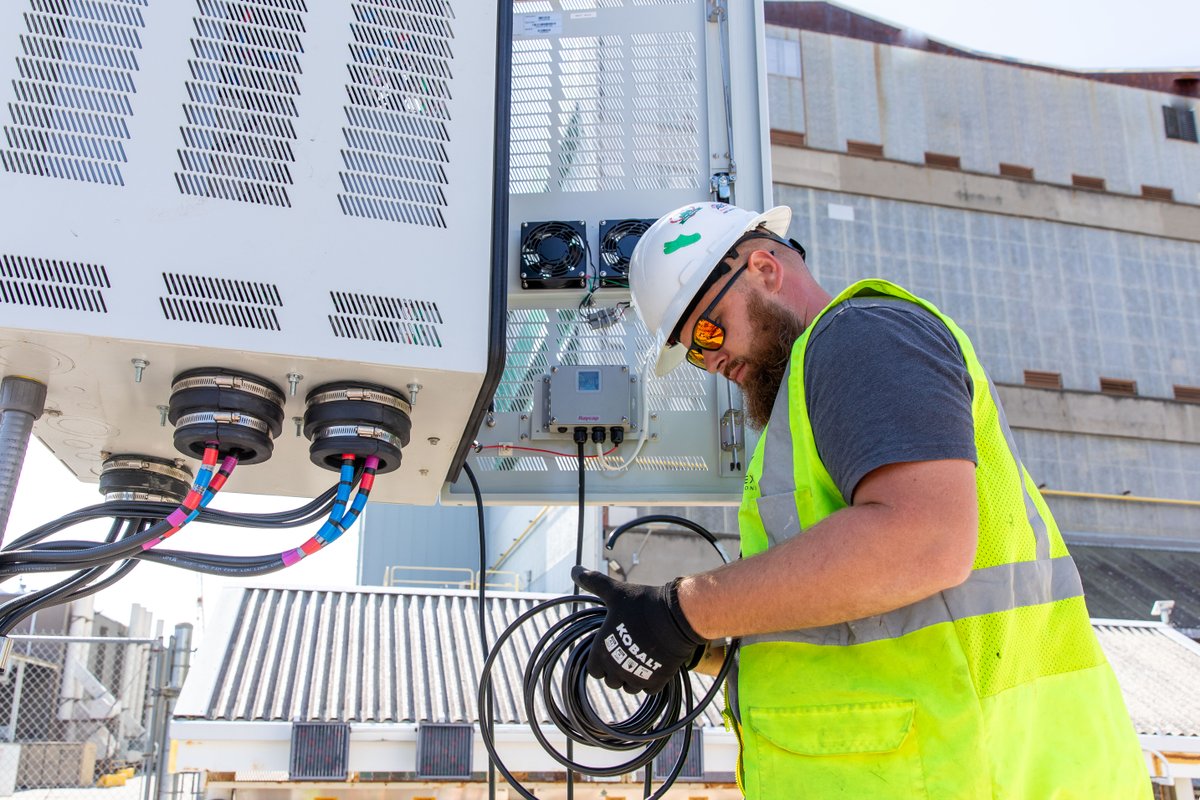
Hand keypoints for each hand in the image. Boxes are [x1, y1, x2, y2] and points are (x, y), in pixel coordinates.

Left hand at [572, 566, 705, 693]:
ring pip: (629, 687)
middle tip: (628, 651)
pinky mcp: (656, 682)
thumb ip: (593, 582)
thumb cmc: (642, 604)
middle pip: (611, 681)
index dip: (601, 661)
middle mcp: (616, 669)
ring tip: (641, 657)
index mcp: (602, 651)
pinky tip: (654, 663)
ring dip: (632, 677)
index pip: (594, 671)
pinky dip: (650, 681)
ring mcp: (637, 677)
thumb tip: (574, 569)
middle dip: (617, 669)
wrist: (676, 616)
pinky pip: (648, 689)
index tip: (612, 648)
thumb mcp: (615, 592)